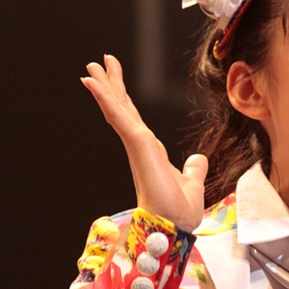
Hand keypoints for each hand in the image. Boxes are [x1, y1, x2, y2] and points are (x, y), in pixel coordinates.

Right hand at [81, 55, 207, 229]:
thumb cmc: (179, 213)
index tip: (115, 79)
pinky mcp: (137, 145)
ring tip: (91, 67)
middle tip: (99, 63)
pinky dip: (106, 98)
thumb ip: (193, 170)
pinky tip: (93, 83)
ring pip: (117, 108)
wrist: (174, 226)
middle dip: (112, 85)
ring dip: (104, 86)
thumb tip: (198, 159)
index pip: (134, 119)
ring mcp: (137, 145)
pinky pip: (119, 116)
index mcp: (150, 152)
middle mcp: (140, 146)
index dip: (124, 99)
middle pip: (122, 108)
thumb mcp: (192, 184)